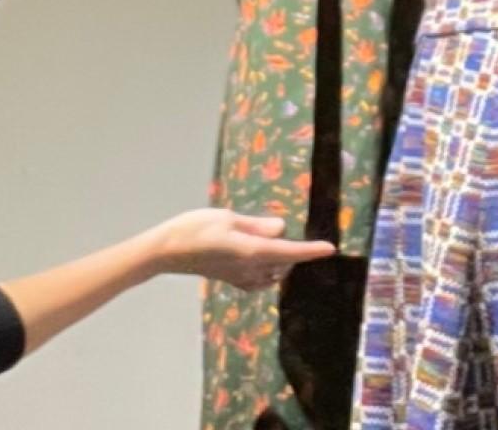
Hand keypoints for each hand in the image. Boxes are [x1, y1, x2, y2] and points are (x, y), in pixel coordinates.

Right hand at [148, 208, 335, 290]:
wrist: (166, 251)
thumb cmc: (194, 229)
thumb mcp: (227, 218)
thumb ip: (256, 225)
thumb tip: (281, 228)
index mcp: (252, 252)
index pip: (290, 251)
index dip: (311, 250)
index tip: (331, 249)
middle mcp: (251, 269)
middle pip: (284, 263)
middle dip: (296, 253)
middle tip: (300, 234)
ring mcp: (240, 277)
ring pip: (273, 273)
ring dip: (281, 261)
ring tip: (280, 244)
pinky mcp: (231, 279)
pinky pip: (259, 280)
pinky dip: (268, 272)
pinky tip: (263, 262)